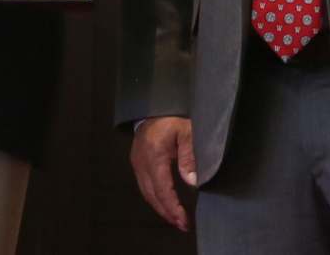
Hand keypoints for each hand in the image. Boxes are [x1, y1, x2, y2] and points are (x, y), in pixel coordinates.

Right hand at [130, 116, 196, 230]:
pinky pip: (144, 185)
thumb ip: (189, 156)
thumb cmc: (173, 117)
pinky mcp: (137, 160)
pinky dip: (154, 197)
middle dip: (167, 212)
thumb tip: (191, 182)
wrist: (155, 104)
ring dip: (160, 207)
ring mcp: (137, 161)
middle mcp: (142, 161)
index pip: (163, 189)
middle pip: (152, 195)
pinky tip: (164, 202)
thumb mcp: (187, 132)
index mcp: (154, 155)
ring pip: (146, 192)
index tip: (184, 221)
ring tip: (174, 218)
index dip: (173, 207)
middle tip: (182, 225)